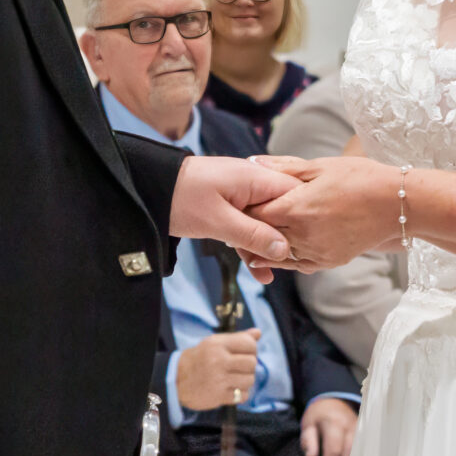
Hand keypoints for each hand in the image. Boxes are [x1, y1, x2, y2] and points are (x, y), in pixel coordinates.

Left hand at [170, 156, 302, 273]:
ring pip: (264, 224)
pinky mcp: (228, 207)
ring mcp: (240, 196)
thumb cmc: (181, 198)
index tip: (308, 246)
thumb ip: (253, 235)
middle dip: (285, 239)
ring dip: (265, 248)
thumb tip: (285, 250)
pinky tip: (260, 272)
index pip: (294, 196)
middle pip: (281, 213)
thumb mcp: (218, 220)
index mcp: (255, 179)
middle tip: (292, 266)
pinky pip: (246, 228)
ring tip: (271, 276)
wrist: (146, 188)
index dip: (303, 220)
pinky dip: (250, 246)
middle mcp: (252, 184)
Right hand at [174, 331, 261, 412]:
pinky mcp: (219, 396)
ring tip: (234, 378)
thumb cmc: (198, 359)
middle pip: (252, 363)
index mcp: (217, 344)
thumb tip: (258, 332)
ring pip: (250, 380)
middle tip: (238, 367)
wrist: (176, 380)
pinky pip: (243, 395)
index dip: (251, 350)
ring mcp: (219, 380)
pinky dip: (240, 394)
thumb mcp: (214, 343)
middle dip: (249, 366)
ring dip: (245, 380)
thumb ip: (237, 338)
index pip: (249, 344)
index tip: (244, 354)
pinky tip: (230, 389)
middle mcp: (218, 361)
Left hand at [247, 156, 400, 268]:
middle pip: (263, 235)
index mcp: (297, 208)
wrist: (396, 204)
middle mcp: (304, 235)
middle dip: (250, 227)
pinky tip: (280, 248)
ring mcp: (317, 252)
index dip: (244, 208)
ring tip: (255, 234)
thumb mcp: (320, 167)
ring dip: (265, 244)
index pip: (255, 213)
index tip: (237, 201)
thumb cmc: (360, 178)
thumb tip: (253, 161)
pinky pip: (298, 264)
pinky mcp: (329, 261)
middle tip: (239, 220)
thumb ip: (284, 168)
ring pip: (278, 253)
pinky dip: (286, 257)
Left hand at [301, 396, 358, 455]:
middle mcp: (350, 427)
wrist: (335, 401)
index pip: (333, 449)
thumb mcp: (308, 424)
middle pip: (349, 453)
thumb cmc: (319, 415)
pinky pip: (363, 452)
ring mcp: (361, 431)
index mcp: (334, 423)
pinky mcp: (365, 435)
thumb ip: (308, 441)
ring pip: (359, 454)